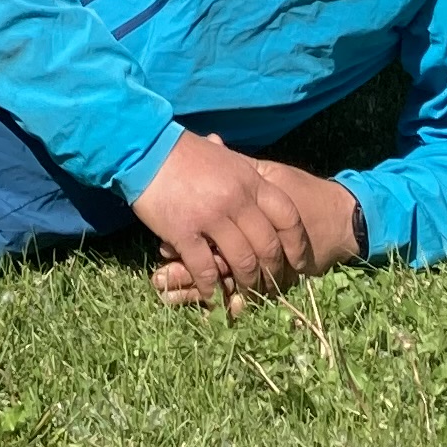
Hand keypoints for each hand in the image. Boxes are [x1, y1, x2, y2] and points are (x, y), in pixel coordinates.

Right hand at [131, 135, 358, 311]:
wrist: (147, 149)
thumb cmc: (186, 153)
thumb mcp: (225, 156)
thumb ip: (246, 172)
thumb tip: (264, 176)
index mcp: (250, 181)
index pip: (288, 217)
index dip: (297, 244)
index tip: (299, 263)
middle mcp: (237, 200)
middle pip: (267, 246)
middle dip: (272, 272)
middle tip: (271, 287)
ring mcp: (212, 217)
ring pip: (241, 262)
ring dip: (246, 284)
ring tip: (245, 297)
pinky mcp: (185, 233)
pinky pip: (206, 269)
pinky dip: (213, 288)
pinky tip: (213, 295)